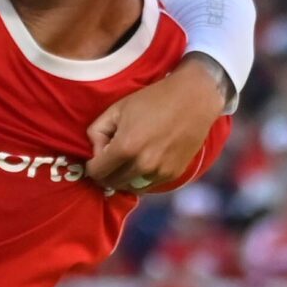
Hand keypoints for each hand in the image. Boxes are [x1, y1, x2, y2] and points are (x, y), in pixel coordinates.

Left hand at [86, 58, 230, 191]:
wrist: (194, 99)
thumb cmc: (152, 100)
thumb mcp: (116, 109)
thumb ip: (97, 132)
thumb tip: (96, 153)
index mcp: (125, 148)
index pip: (96, 173)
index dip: (92, 165)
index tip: (96, 158)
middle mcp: (142, 165)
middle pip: (111, 183)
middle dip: (106, 173)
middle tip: (111, 158)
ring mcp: (159, 172)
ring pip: (129, 187)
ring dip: (124, 177)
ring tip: (128, 159)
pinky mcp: (173, 174)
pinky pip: (148, 184)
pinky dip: (141, 176)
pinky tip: (145, 158)